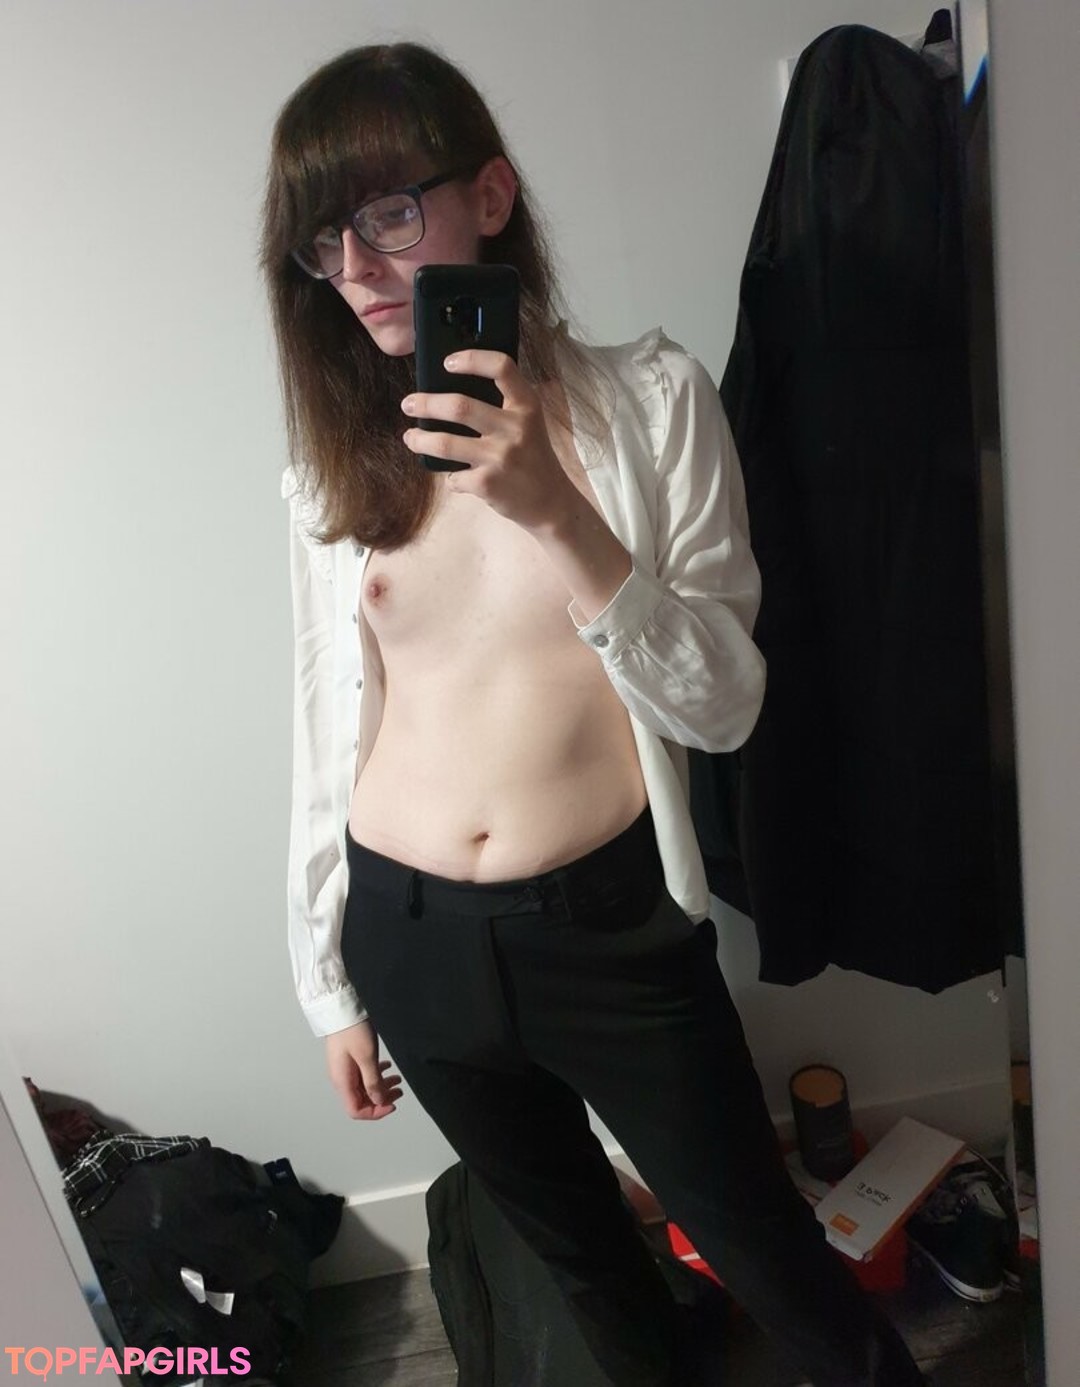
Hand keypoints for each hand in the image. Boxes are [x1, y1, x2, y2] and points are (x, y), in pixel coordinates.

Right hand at [325, 1021, 402, 1120]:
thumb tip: (379, 1101)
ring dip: (381, 1086)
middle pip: (361, 1100)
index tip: (392, 1104)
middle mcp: (341, 1078)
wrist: (342, 1008)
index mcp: (342, 1082)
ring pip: (363, 1087)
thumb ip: (373, 1082)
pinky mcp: (348, 1059)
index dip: (375, 1112)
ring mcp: (344, 1068)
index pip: (356, 1110)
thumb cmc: (352, 1029)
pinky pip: (362, 1075)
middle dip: (381, 1099)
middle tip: (398, 1092)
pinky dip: (376, 1075)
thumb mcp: (367, 1057)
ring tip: (397, 1079)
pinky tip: (387, 1066)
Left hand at [400, 350, 577, 531]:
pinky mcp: (488, 484)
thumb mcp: (529, 423)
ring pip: (446, 444)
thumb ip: (503, 406)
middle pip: (460, 407)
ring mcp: (500, 457)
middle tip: (409, 404)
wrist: (551, 503)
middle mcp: (515, 428)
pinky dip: (449, 477)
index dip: (472, 359)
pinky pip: (453, 476)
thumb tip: (450, 394)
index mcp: (526, 406)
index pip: (501, 368)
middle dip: (426, 404)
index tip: (448, 363)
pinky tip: (454, 477)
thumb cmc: (533, 458)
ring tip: (410, 437)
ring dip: (421, 440)